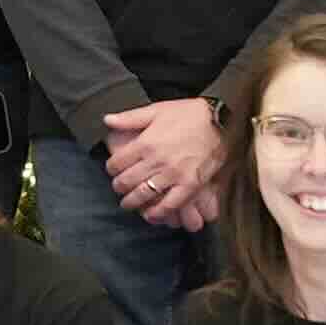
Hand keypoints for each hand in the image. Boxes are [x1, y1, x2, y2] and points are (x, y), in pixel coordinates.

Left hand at [102, 96, 225, 228]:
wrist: (218, 120)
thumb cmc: (187, 114)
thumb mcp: (156, 110)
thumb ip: (130, 118)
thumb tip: (107, 120)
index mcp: (145, 143)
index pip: (117, 163)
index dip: (111, 168)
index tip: (113, 170)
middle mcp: (157, 161)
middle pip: (127, 182)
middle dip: (119, 187)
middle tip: (119, 188)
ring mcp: (174, 174)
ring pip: (144, 195)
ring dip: (132, 202)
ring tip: (129, 203)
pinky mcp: (190, 185)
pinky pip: (170, 205)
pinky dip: (158, 212)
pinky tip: (151, 214)